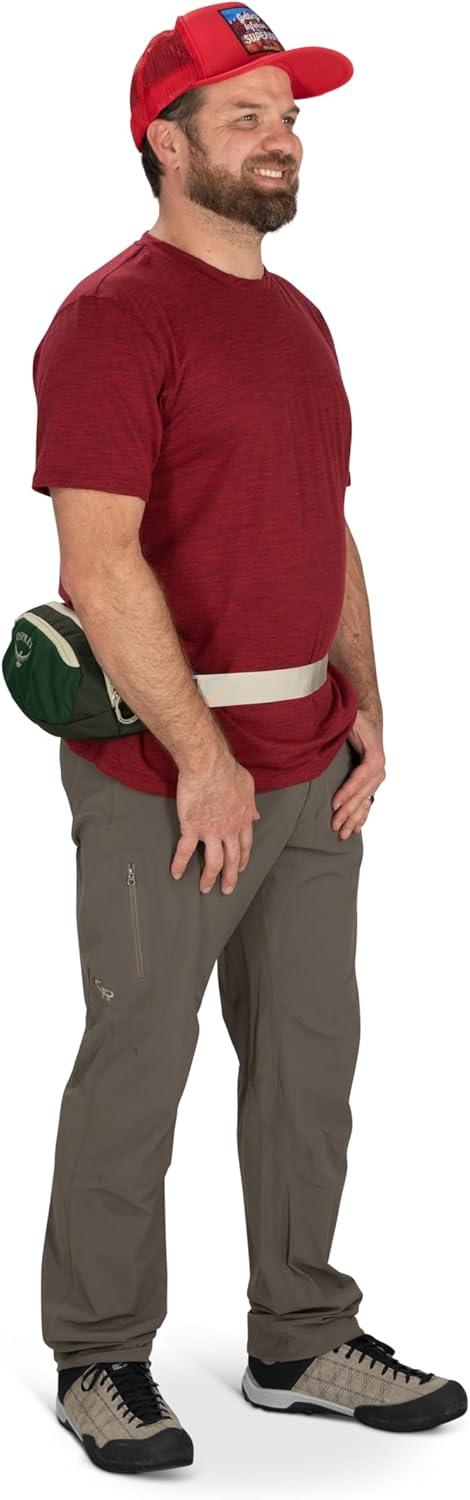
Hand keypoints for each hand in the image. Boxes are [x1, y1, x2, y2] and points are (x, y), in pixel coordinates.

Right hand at [172, 750, 260, 893]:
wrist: (209, 766)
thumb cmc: (228, 771)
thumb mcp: (248, 786)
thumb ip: (252, 804)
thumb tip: (257, 815)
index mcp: (243, 819)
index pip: (245, 845)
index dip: (243, 858)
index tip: (242, 867)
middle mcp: (229, 830)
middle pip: (232, 859)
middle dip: (230, 876)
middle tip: (227, 889)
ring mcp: (211, 832)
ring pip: (213, 862)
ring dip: (209, 878)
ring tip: (205, 889)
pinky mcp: (192, 828)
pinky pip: (185, 851)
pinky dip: (180, 864)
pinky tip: (176, 874)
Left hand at [331, 708, 385, 837]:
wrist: (368, 717)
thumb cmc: (356, 718)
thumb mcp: (351, 719)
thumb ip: (343, 725)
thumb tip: (326, 730)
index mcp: (374, 756)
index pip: (360, 777)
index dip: (348, 791)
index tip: (334, 804)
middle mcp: (378, 769)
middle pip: (363, 794)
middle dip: (348, 811)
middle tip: (334, 825)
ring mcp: (376, 777)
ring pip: (366, 801)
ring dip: (355, 819)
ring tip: (343, 834)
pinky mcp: (370, 781)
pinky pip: (367, 801)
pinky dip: (362, 815)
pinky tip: (356, 828)